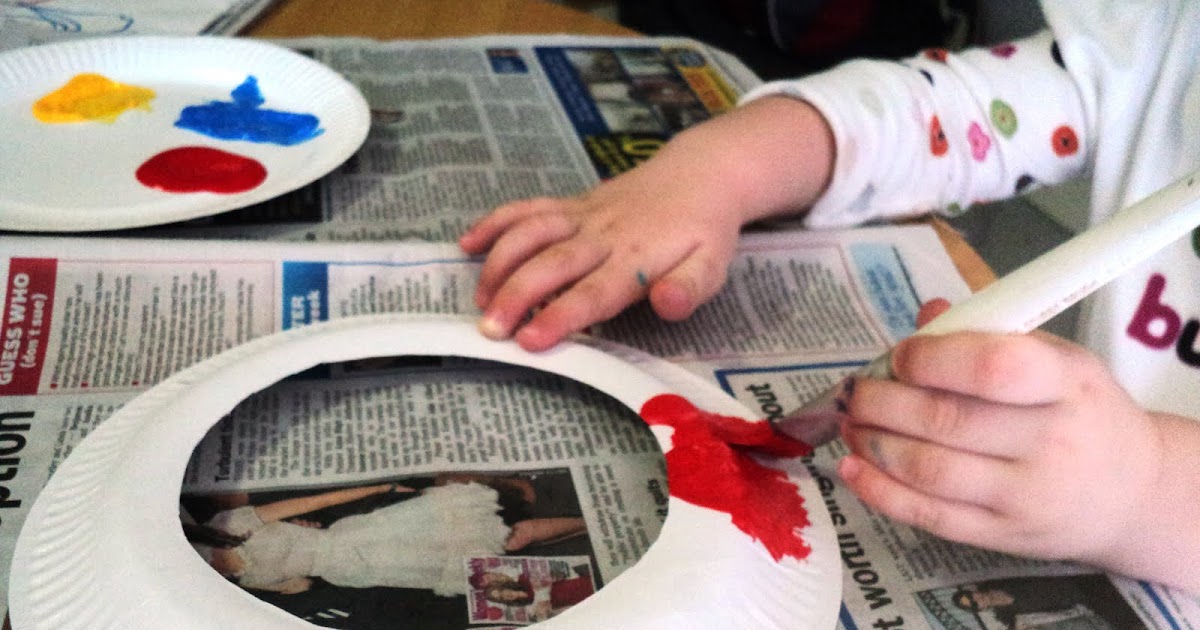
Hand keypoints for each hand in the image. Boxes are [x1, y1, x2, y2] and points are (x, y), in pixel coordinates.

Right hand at [460, 143, 744, 350]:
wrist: (702, 173)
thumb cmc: (704, 231)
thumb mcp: (712, 266)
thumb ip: (689, 288)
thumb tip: (667, 305)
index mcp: (636, 259)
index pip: (593, 292)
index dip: (560, 316)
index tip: (529, 341)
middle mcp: (602, 235)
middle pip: (552, 264)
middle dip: (516, 295)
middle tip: (489, 330)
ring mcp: (582, 215)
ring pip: (531, 232)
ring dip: (500, 263)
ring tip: (479, 300)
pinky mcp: (571, 203)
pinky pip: (528, 208)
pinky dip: (495, 222)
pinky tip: (467, 244)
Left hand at [837, 319, 1163, 568]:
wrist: (1132, 492)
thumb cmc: (1079, 411)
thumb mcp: (1056, 361)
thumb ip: (989, 336)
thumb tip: (926, 315)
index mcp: (1066, 383)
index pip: (993, 368)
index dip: (932, 359)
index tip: (900, 356)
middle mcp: (1052, 441)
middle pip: (948, 420)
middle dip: (884, 403)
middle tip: (856, 392)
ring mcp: (1027, 496)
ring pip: (931, 469)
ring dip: (875, 444)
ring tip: (851, 424)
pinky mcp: (1003, 536)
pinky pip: (930, 516)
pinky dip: (881, 492)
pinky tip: (851, 469)